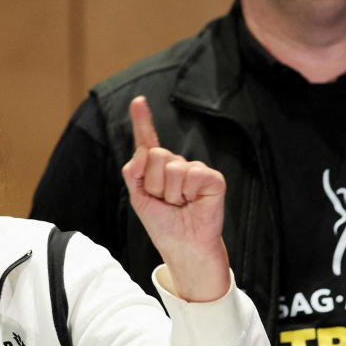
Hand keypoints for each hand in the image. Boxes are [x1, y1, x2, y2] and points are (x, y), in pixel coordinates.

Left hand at [120, 96, 229, 301]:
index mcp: (157, 168)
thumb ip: (134, 172)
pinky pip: (192, 174)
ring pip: (171, 167)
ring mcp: (194, 170)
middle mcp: (176, 164)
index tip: (138, 101)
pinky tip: (194, 202)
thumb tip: (143, 150)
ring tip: (179, 205)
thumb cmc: (163, 224)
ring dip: (170, 193)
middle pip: (155, 156)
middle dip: (154, 184)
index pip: (148, 141)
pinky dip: (189, 193)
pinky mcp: (212, 178)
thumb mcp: (139, 198)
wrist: (182, 245)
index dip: (142, 120)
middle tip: (165, 201)